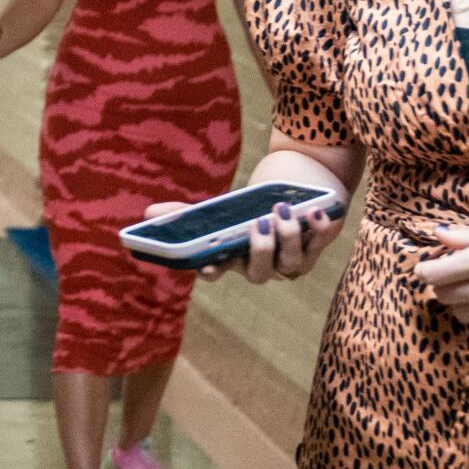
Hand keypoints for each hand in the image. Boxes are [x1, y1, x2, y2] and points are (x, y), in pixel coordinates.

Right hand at [170, 198, 345, 283]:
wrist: (290, 194)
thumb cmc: (248, 210)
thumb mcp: (219, 211)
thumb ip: (185, 214)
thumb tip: (149, 213)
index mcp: (233, 258)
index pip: (219, 271)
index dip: (213, 271)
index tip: (207, 266)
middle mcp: (262, 266)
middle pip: (260, 273)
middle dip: (259, 251)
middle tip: (257, 225)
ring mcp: (291, 259)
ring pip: (291, 262)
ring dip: (288, 237)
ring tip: (283, 211)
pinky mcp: (316, 246)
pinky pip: (320, 243)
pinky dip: (319, 229)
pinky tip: (315, 211)